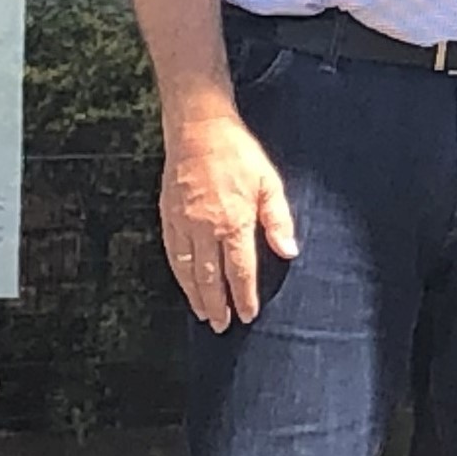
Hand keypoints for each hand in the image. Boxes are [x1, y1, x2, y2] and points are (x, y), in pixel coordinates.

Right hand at [160, 107, 297, 332]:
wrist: (198, 128)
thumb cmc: (238, 154)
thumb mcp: (269, 183)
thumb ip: (278, 220)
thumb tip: (288, 251)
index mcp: (233, 222)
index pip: (239, 270)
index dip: (243, 296)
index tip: (247, 314)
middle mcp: (205, 228)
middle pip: (210, 277)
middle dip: (217, 304)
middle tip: (222, 326)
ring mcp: (183, 223)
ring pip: (187, 270)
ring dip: (195, 295)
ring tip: (203, 314)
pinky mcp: (168, 215)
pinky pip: (171, 252)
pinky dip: (177, 273)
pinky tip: (183, 282)